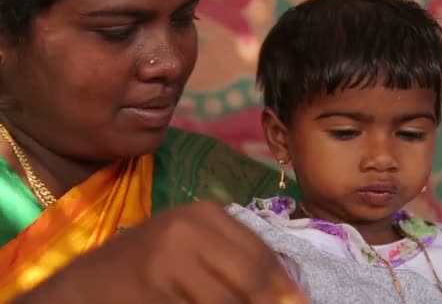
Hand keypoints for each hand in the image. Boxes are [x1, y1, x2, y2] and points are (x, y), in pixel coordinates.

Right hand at [13, 201, 306, 303]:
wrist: (84, 285)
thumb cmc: (147, 266)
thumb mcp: (192, 249)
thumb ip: (235, 262)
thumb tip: (290, 294)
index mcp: (205, 214)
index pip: (262, 255)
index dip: (287, 288)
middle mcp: (188, 229)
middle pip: (252, 280)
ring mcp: (167, 259)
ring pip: (229, 301)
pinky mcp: (151, 289)